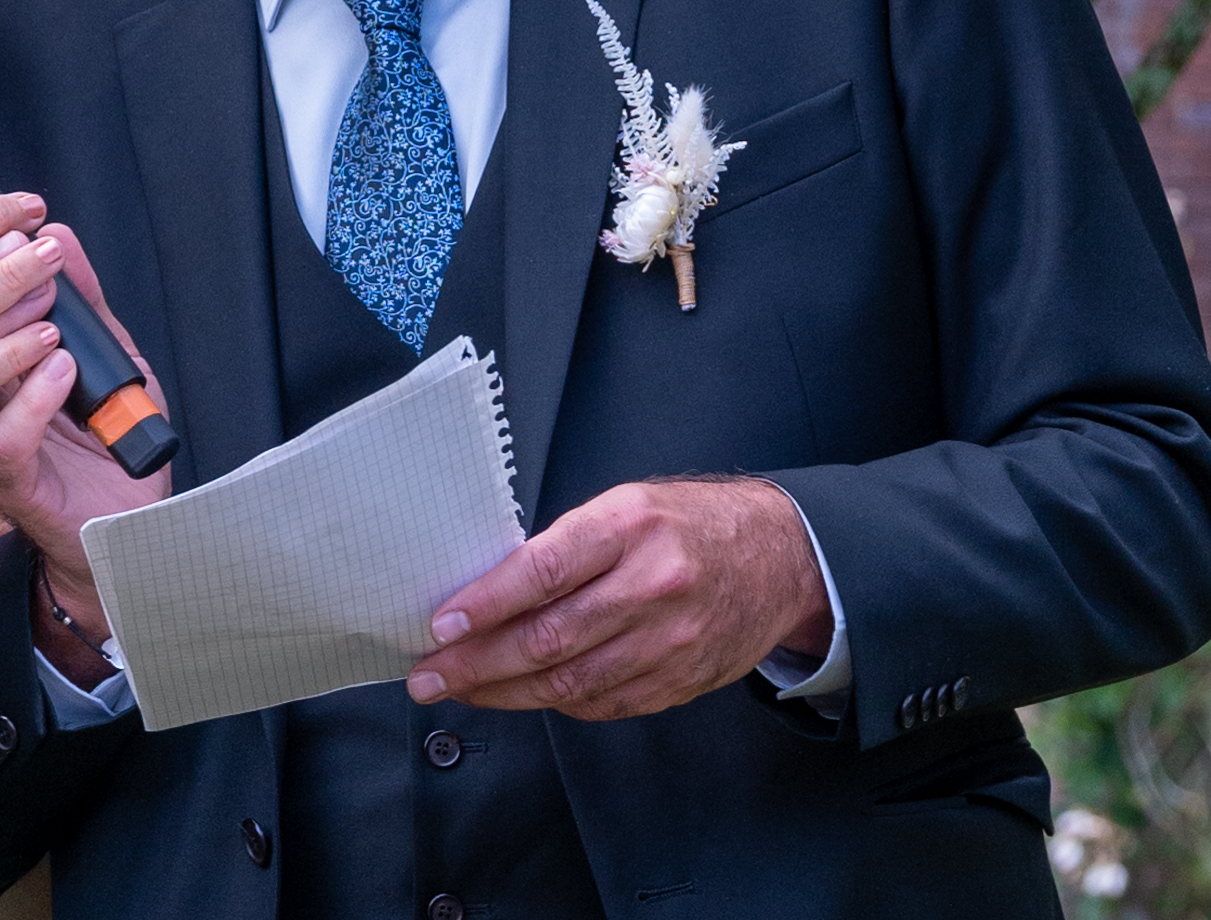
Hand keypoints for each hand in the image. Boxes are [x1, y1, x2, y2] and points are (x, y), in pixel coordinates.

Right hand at [0, 222, 169, 643]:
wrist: (119, 531)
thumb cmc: (101, 437)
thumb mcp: (97, 355)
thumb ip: (81, 302)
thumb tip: (61, 232)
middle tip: (11, 240)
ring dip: (6, 329)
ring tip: (46, 298)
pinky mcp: (8, 482)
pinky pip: (6, 435)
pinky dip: (35, 394)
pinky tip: (62, 365)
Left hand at [404, 478, 829, 719]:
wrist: (782, 558)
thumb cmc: (689, 524)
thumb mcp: (627, 506)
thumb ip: (564, 546)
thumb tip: (487, 589)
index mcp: (630, 527)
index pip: (543, 571)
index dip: (486, 603)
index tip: (440, 623)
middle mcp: (652, 587)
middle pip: (548, 639)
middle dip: (476, 663)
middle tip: (429, 674)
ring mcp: (669, 642)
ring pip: (569, 684)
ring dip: (503, 692)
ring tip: (458, 689)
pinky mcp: (679, 682)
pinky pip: (601, 704)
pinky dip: (552, 703)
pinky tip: (518, 695)